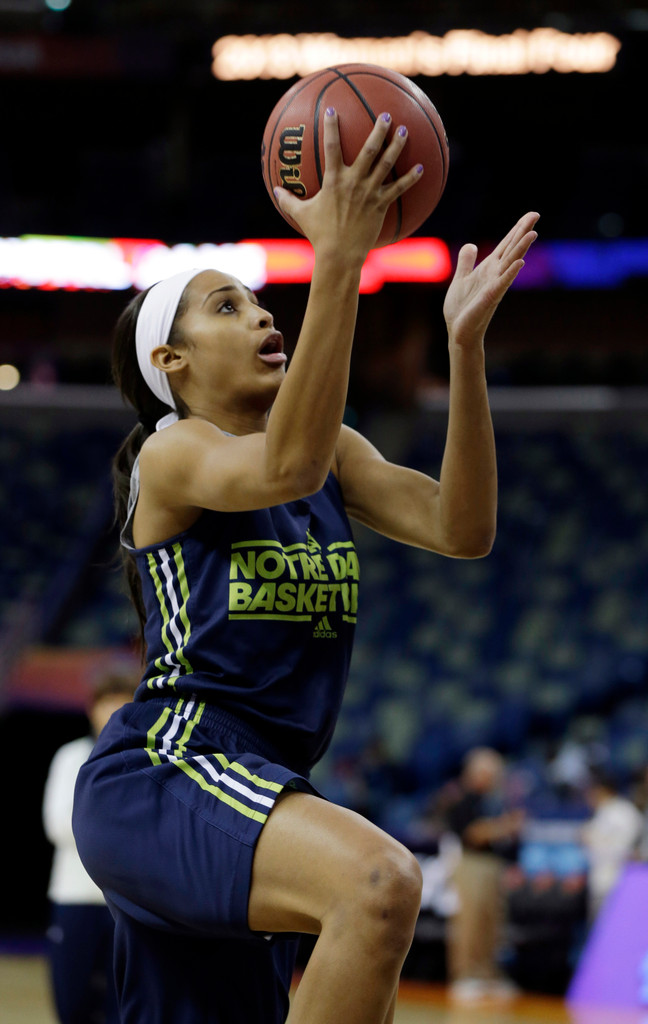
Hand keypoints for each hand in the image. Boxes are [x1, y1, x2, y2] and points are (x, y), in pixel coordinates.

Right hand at [274, 109, 423, 263]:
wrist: (339, 255)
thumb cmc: (319, 234)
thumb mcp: (301, 215)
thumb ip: (288, 200)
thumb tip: (274, 190)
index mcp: (334, 180)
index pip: (330, 147)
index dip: (331, 127)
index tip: (333, 110)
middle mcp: (353, 182)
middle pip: (369, 149)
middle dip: (378, 130)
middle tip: (386, 115)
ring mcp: (369, 192)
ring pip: (386, 164)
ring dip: (397, 146)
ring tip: (405, 130)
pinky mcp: (381, 205)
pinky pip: (399, 189)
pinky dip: (411, 178)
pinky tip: (422, 168)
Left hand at [443, 211, 539, 347]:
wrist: (459, 331)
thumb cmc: (462, 309)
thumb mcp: (460, 279)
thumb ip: (466, 262)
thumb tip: (470, 245)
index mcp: (489, 268)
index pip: (506, 244)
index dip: (517, 229)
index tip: (531, 215)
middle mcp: (495, 274)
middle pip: (512, 248)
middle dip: (522, 231)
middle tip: (536, 214)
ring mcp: (495, 285)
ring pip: (511, 262)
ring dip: (521, 248)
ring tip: (532, 233)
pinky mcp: (490, 297)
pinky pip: (503, 283)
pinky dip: (511, 272)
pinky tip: (520, 262)